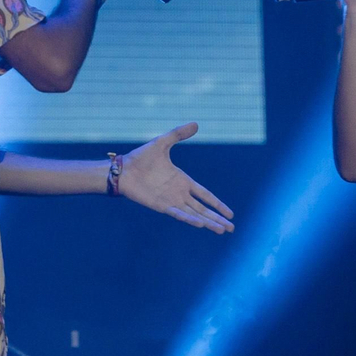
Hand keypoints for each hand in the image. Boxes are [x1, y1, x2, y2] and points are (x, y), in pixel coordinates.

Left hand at [118, 123, 234, 233]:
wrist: (123, 169)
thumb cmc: (141, 157)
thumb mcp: (162, 142)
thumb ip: (178, 134)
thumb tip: (196, 124)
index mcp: (182, 180)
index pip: (205, 195)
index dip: (217, 204)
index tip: (230, 213)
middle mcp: (179, 193)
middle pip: (203, 209)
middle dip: (217, 219)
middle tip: (231, 228)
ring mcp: (171, 201)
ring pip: (195, 214)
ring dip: (208, 222)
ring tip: (222, 231)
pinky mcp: (161, 206)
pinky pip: (179, 214)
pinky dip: (190, 219)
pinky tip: (201, 224)